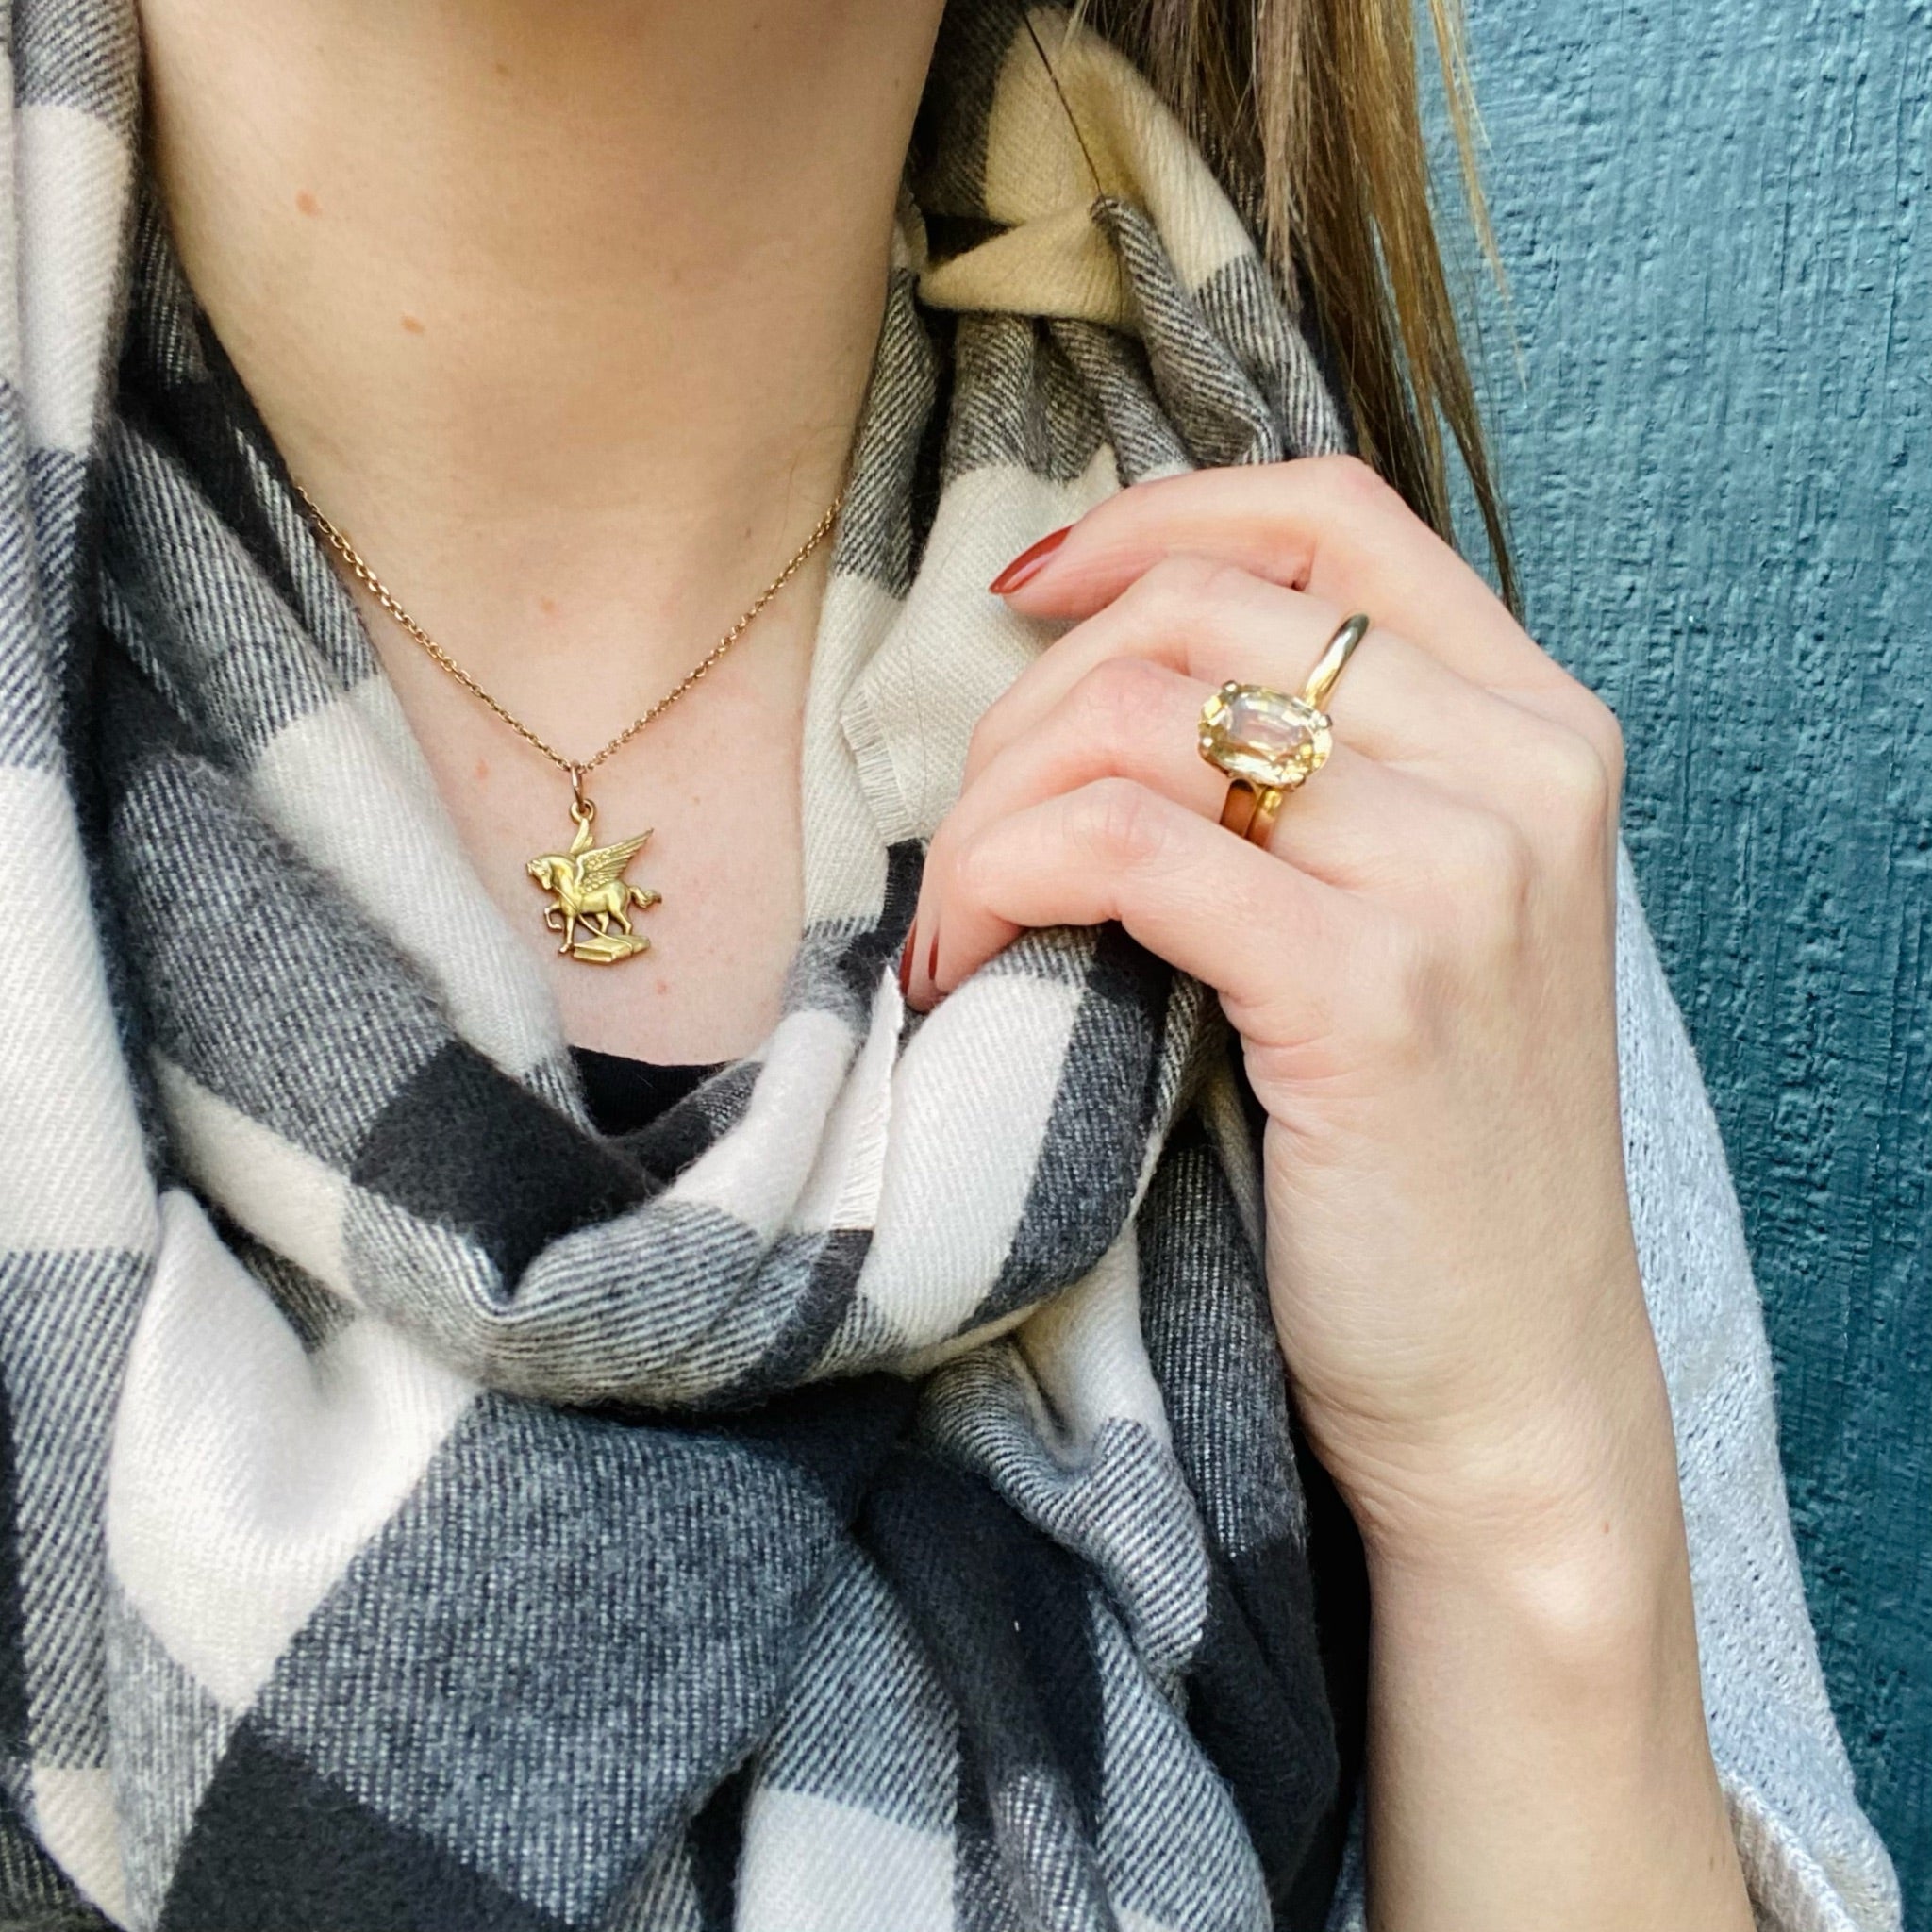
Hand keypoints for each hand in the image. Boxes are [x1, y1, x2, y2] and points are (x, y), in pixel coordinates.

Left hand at [907, 456, 1671, 1561]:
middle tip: (975, 841)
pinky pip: (1118, 846)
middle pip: (1198, 611)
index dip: (1155, 518)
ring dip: (993, 806)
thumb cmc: (1427, 1160)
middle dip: (1029, 703)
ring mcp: (1460, 875)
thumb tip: (1109, 664)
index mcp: (1537, 729)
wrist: (1507, 1383)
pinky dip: (1000, 881)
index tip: (1029, 593)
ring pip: (1135, 717)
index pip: (1330, 513)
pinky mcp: (1370, 989)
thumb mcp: (1421, 925)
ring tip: (963, 918)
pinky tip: (966, 966)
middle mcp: (1522, 770)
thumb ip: (1328, 780)